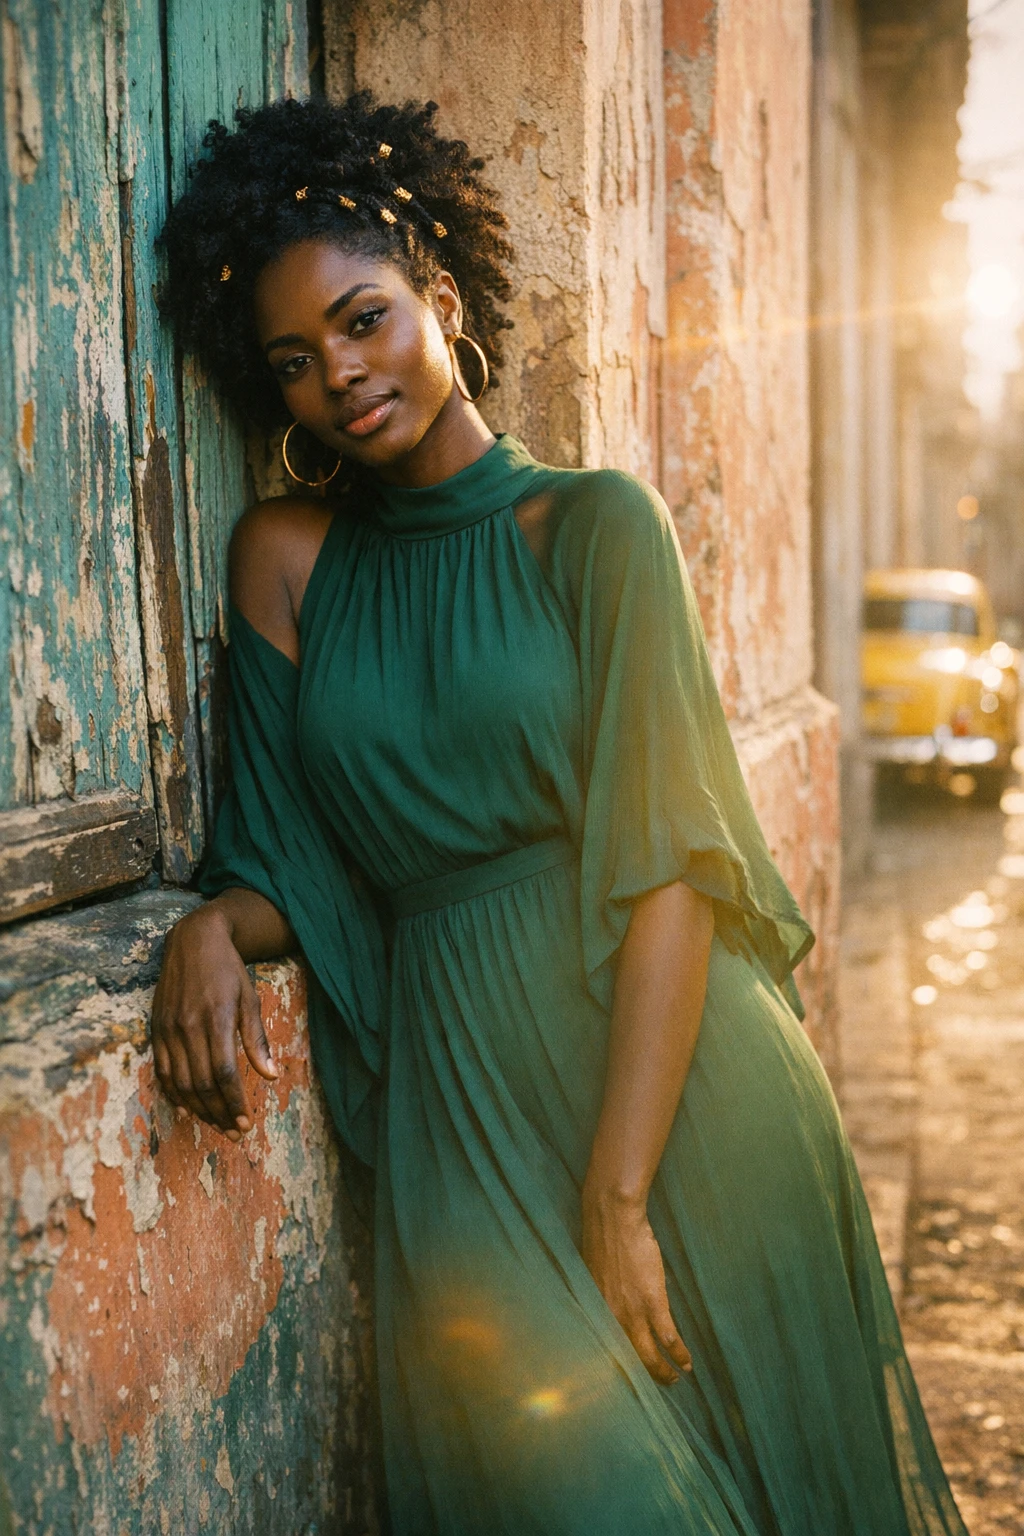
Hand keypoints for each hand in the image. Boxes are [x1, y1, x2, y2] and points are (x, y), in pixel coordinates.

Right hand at [151, 903, 278, 1138]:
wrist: (193, 940)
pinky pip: (163, 1070)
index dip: (235, 1104)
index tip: (246, 1123)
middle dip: (219, 1114)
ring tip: (217, 1124)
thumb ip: (256, 1039)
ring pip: (181, 1082)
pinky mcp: (157, 1029)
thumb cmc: (228, 969)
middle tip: (234, 1132)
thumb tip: (271, 1076)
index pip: (224, 1074)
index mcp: (216, 1019)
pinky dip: (174, 1094)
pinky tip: (188, 1108)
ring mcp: (169, 1029)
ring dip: (199, 1109)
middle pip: (202, 1084)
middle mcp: (189, 1027)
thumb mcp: (250, 998)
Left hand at [581, 1186, 691, 1384]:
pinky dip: (679, 1354)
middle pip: (629, 1361)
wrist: (613, 1217)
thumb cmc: (602, 1239)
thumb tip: (606, 1306)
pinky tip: (687, 1362)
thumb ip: (601, 1297)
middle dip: (645, 1377)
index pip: (605, 1352)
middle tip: (658, 1385)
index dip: (618, 1370)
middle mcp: (610, 1319)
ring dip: (665, 1373)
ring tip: (676, 1380)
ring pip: (650, 1357)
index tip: (628, 1379)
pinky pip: (668, 1338)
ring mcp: (632, 1313)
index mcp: (596, 1312)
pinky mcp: (652, 1303)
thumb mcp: (594, 1276)